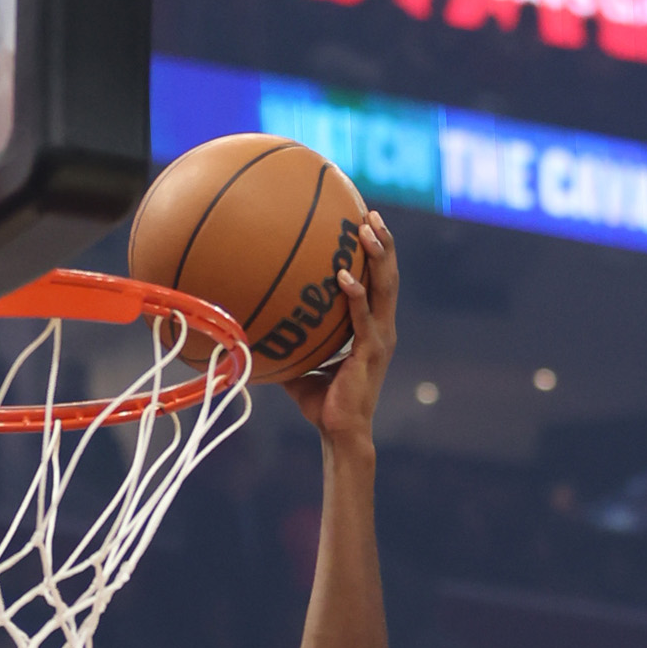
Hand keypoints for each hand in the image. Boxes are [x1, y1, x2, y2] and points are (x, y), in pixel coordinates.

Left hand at [284, 212, 396, 443]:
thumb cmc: (322, 404)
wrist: (340, 434)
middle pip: (388, 277)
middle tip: (370, 213)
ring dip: (378, 257)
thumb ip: (291, 343)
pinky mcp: (370, 353)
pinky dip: (355, 295)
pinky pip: (362, 318)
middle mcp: (381, 329)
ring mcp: (379, 340)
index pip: (379, 284)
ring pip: (385, 289)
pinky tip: (342, 275)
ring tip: (367, 230)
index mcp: (372, 329)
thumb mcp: (303, 366)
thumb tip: (258, 329)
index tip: (366, 224)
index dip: (376, 254)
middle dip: (383, 243)